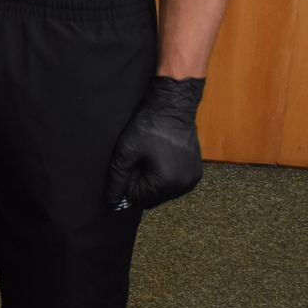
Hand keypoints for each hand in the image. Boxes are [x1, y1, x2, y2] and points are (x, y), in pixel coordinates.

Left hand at [104, 76, 205, 210]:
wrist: (173, 106)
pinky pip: (175, 183)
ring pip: (164, 191)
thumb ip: (117, 178)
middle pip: (152, 198)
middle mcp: (183, 186)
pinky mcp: (195, 171)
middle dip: (141, 183)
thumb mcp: (126, 151)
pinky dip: (165, 176)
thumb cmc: (149, 126)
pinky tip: (161, 158)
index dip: (128, 184)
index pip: (139, 200)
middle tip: (138, 159)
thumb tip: (111, 201)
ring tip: (149, 157)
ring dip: (153, 180)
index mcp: (167, 183)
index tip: (129, 164)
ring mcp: (192, 179)